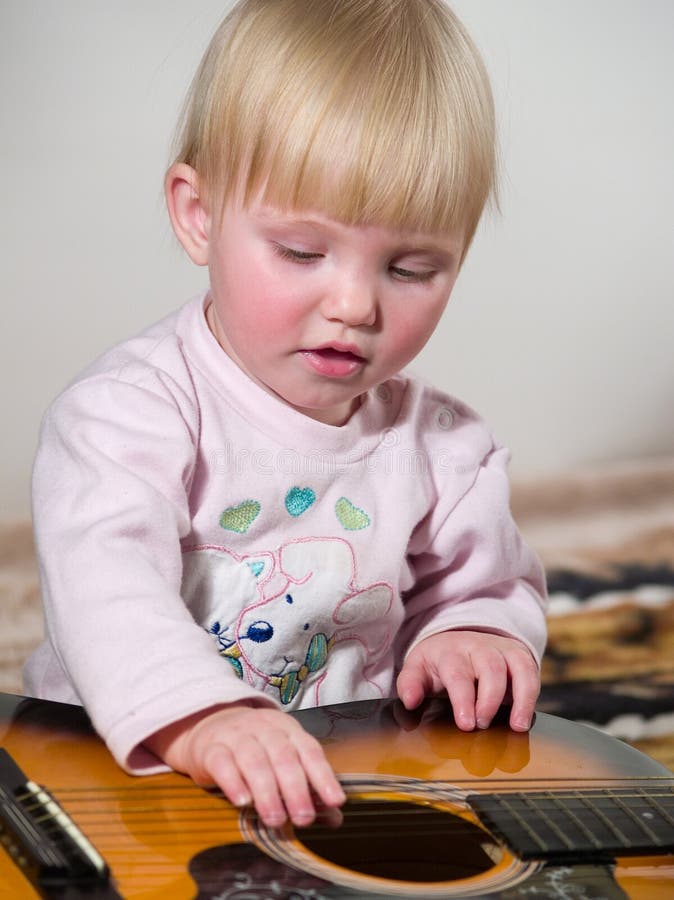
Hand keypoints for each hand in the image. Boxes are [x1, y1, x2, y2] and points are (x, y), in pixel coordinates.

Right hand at [144, 703, 345, 828]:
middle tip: (304, 818)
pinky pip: (222, 763)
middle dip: (295, 789)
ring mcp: (236, 736)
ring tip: (275, 819)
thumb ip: (308, 789)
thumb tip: (335, 818)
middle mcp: (264, 728)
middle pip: (283, 756)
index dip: (323, 776)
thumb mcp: (283, 761)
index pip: (309, 750)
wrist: (211, 727)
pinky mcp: (211, 749)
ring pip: (254, 760)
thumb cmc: (256, 749)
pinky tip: (243, 802)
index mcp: (288, 729)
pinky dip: (233, 783)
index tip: (335, 801)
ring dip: (267, 791)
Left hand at [396, 630, 539, 731]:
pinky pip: (531, 671)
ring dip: (519, 698)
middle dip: (489, 699)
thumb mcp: (418, 669)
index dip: (463, 698)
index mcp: (449, 651)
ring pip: (516, 667)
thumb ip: (410, 684)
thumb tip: (410, 701)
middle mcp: (477, 646)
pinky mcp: (518, 655)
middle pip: (489, 668)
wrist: (457, 637)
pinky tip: (525, 719)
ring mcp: (500, 649)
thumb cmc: (437, 662)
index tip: (466, 724)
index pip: (457, 672)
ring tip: (516, 726)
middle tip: (483, 725)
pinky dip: (532, 695)